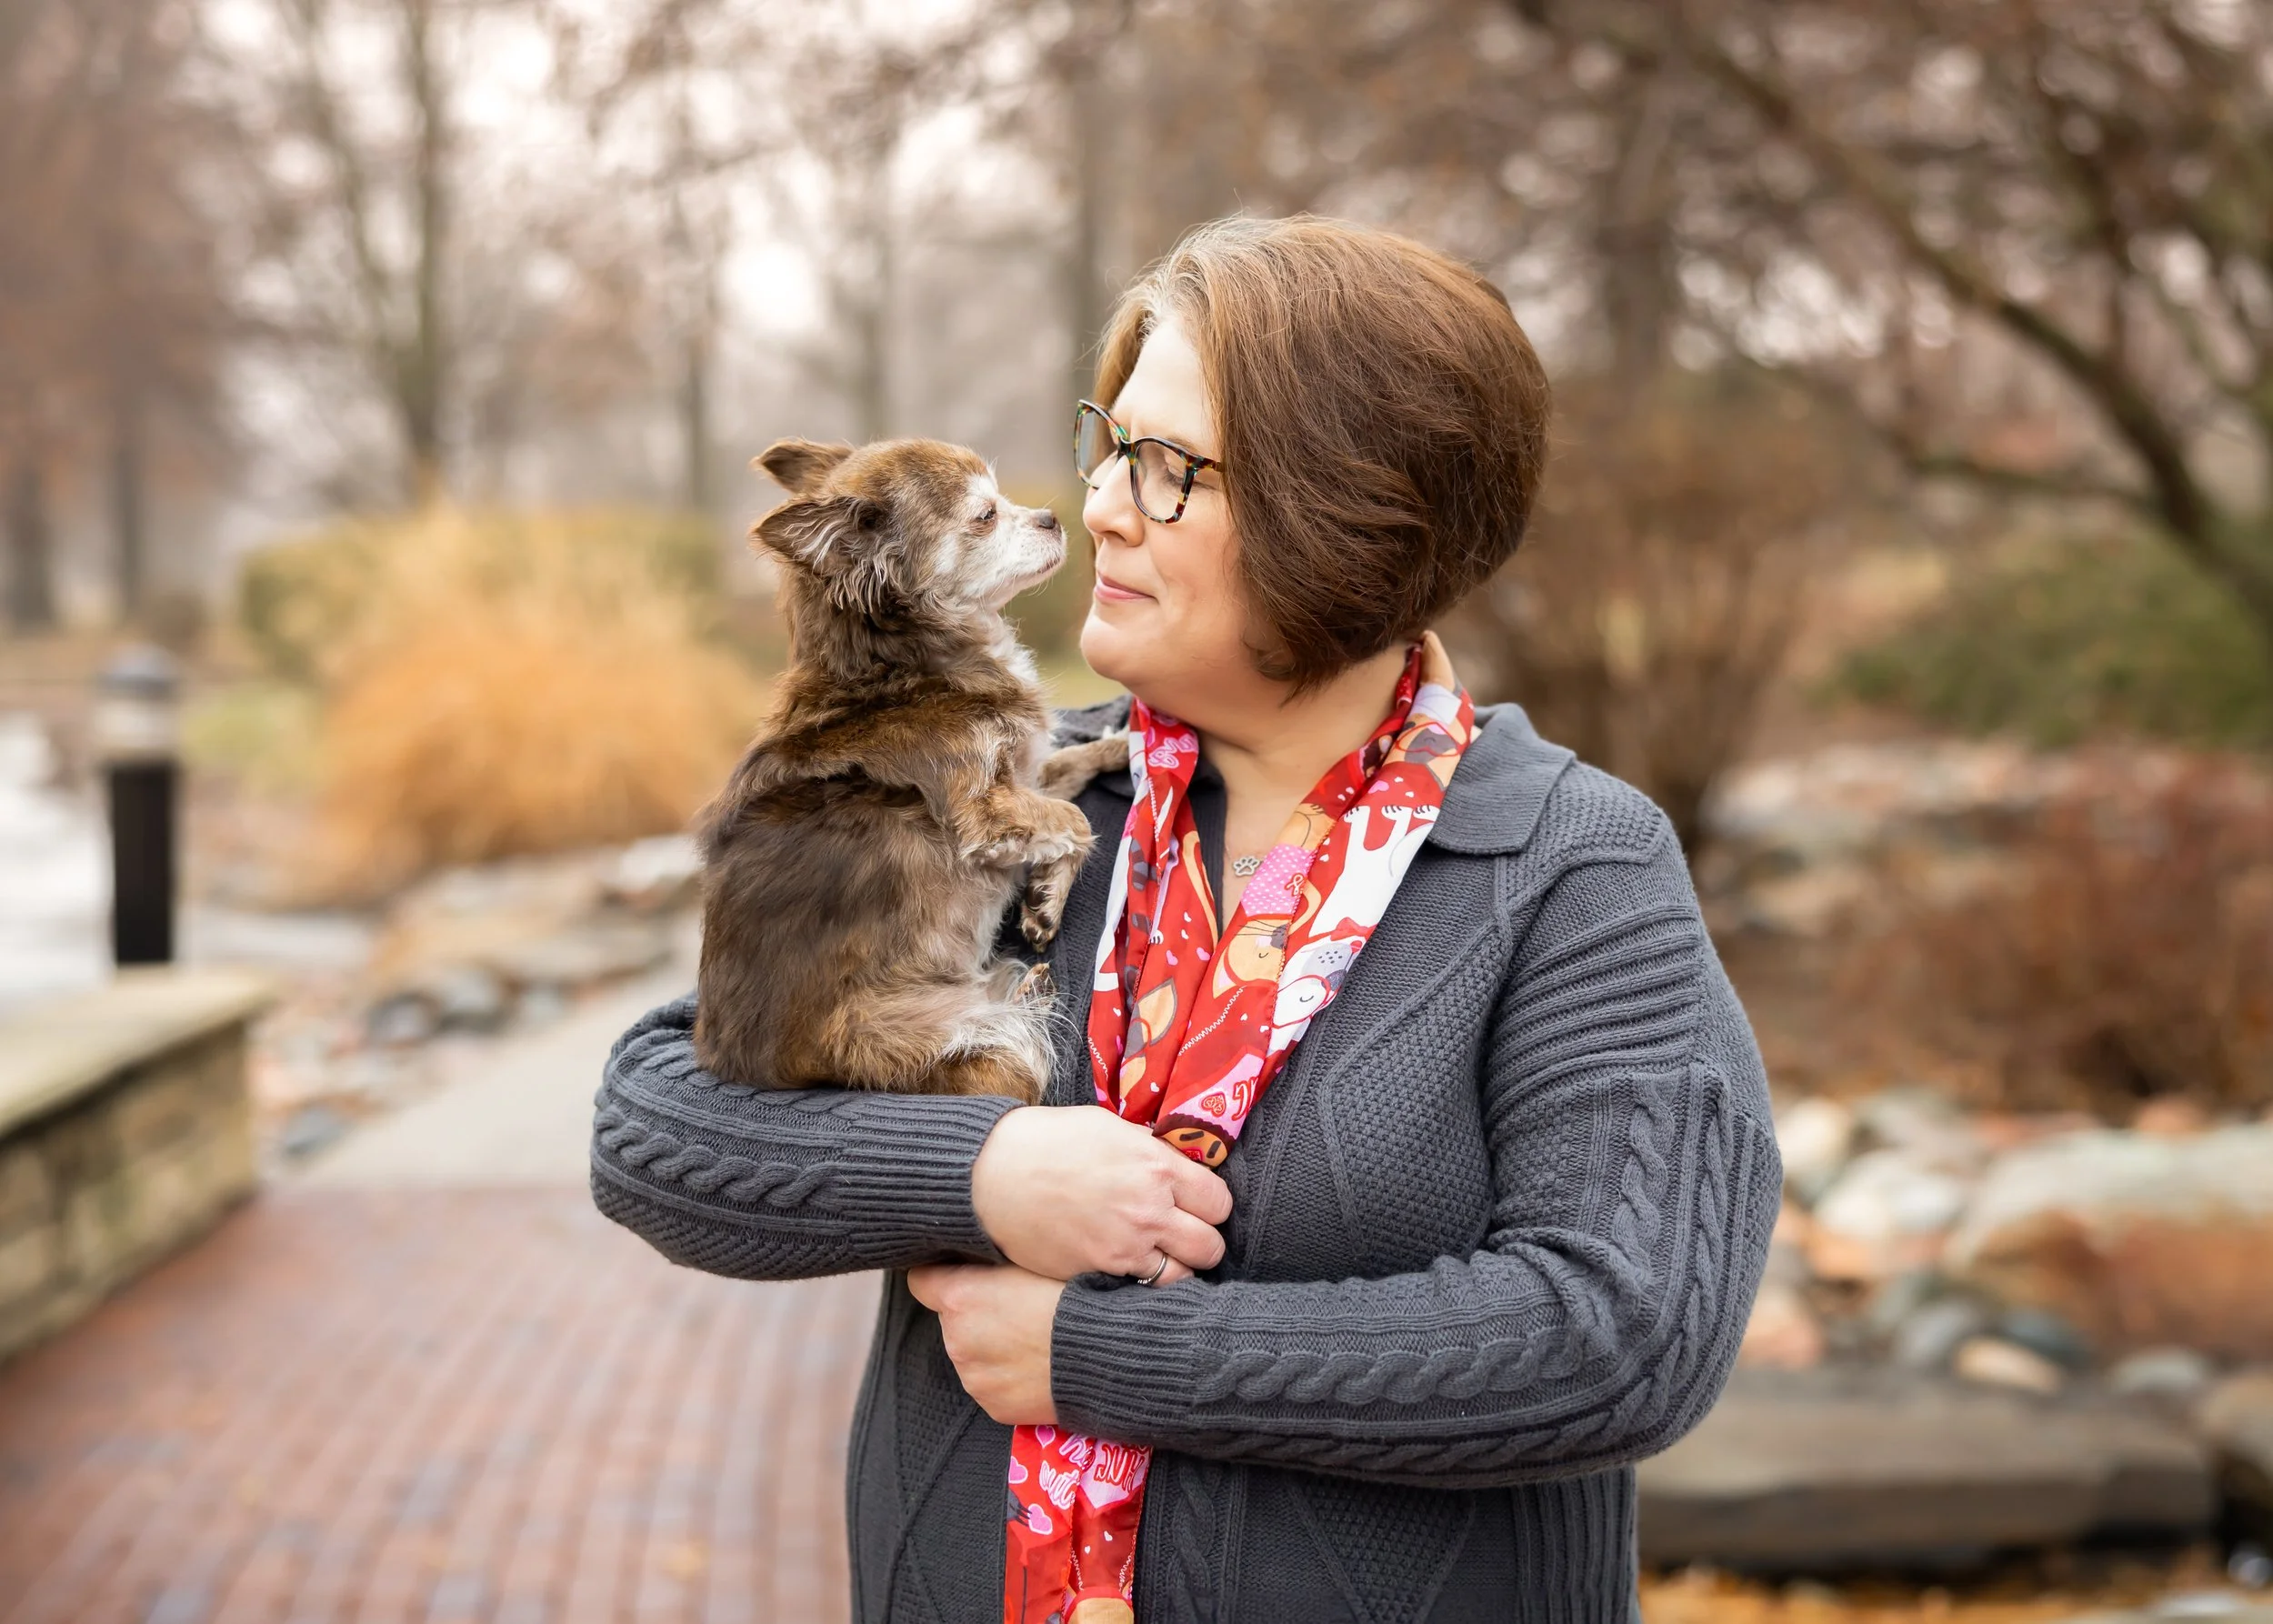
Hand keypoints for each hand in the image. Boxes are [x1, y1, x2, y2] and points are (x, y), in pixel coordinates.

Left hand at [907, 1263, 1063, 1425]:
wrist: (1105, 1355)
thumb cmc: (1075, 1297)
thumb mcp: (1033, 1258)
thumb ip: (995, 1258)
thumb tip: (982, 1248)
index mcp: (961, 1297)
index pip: (920, 1280)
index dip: (938, 1274)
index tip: (956, 1272)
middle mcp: (957, 1339)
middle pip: (952, 1319)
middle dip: (976, 1312)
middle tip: (1018, 1307)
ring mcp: (974, 1378)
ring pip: (972, 1353)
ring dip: (992, 1346)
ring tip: (1035, 1338)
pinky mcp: (993, 1407)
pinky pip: (993, 1385)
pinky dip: (1009, 1376)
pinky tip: (1039, 1365)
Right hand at [971, 1105, 1231, 1283]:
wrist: (992, 1174)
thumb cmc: (1048, 1141)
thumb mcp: (1110, 1129)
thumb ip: (1150, 1153)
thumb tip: (1176, 1166)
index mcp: (1157, 1167)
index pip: (1219, 1202)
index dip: (1210, 1205)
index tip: (1197, 1204)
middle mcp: (1149, 1211)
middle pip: (1210, 1246)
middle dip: (1202, 1241)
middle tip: (1183, 1234)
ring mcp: (1124, 1248)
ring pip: (1181, 1277)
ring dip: (1177, 1268)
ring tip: (1160, 1257)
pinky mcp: (1097, 1274)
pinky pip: (1140, 1291)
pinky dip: (1141, 1284)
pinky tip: (1129, 1269)